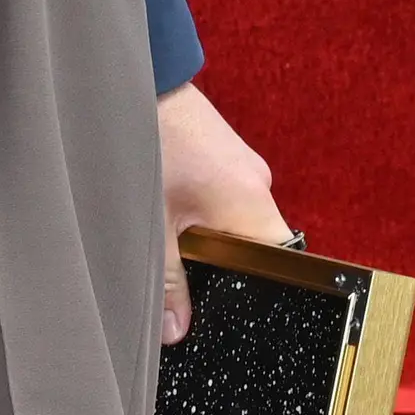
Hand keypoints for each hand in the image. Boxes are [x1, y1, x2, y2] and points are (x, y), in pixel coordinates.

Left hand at [157, 82, 286, 342]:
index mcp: (253, 208)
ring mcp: (243, 169)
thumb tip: (176, 333)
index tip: (226, 313)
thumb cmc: (143, 148)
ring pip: (236, 225)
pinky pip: (223, 200)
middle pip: (257, 251)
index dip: (255, 297)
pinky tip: (170, 215)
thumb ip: (166, 282)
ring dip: (207, 240)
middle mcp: (259, 187)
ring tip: (170, 242)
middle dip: (223, 271)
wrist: (134, 81)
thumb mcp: (151, 227)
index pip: (280, 272)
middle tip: (186, 283)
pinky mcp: (223, 157)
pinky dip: (201, 215)